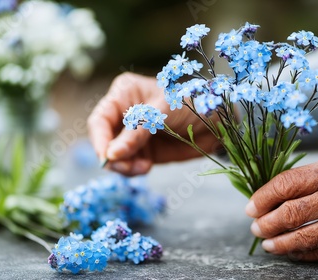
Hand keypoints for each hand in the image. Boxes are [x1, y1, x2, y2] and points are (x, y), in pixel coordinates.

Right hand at [87, 72, 219, 175]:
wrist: (217, 122)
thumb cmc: (191, 105)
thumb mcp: (161, 114)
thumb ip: (136, 133)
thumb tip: (111, 155)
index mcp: (124, 94)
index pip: (100, 119)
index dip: (100, 140)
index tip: (107, 157)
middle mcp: (124, 113)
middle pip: (104, 140)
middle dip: (113, 157)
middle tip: (128, 168)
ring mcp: (132, 134)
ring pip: (114, 156)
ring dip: (124, 166)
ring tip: (142, 168)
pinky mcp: (143, 151)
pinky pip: (129, 164)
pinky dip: (133, 170)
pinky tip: (146, 167)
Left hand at [245, 154, 317, 260]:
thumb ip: (313, 178)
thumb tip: (279, 194)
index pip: (286, 184)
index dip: (263, 197)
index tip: (251, 207)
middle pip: (290, 213)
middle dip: (267, 223)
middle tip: (256, 227)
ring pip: (304, 237)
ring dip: (280, 243)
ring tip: (269, 244)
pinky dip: (304, 254)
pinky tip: (293, 253)